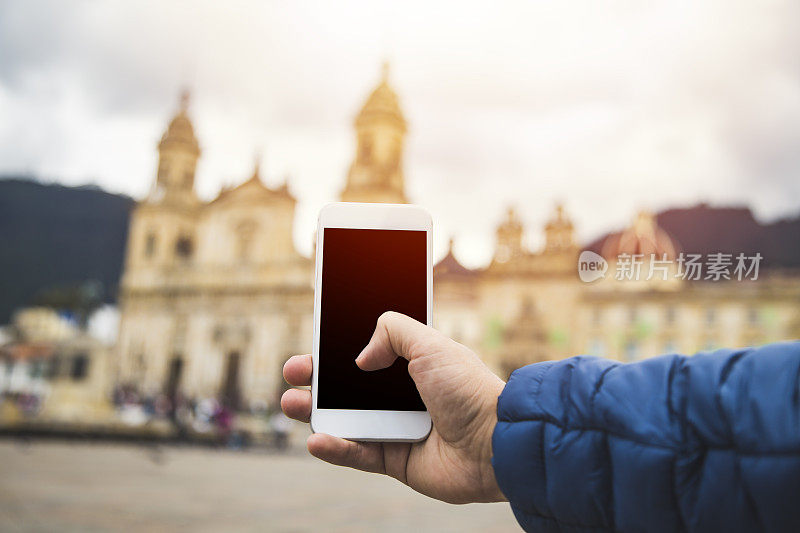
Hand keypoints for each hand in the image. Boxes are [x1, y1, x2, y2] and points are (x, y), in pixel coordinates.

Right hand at [281, 311, 506, 503]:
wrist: (495, 442)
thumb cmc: (469, 390)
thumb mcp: (431, 344)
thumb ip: (393, 332)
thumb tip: (360, 358)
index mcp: (413, 366)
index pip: (367, 356)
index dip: (338, 352)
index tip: (313, 346)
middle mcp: (403, 397)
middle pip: (349, 388)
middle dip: (317, 380)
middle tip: (293, 373)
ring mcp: (398, 430)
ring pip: (346, 421)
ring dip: (315, 412)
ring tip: (292, 403)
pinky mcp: (396, 462)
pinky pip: (359, 455)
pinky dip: (336, 449)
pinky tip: (316, 440)